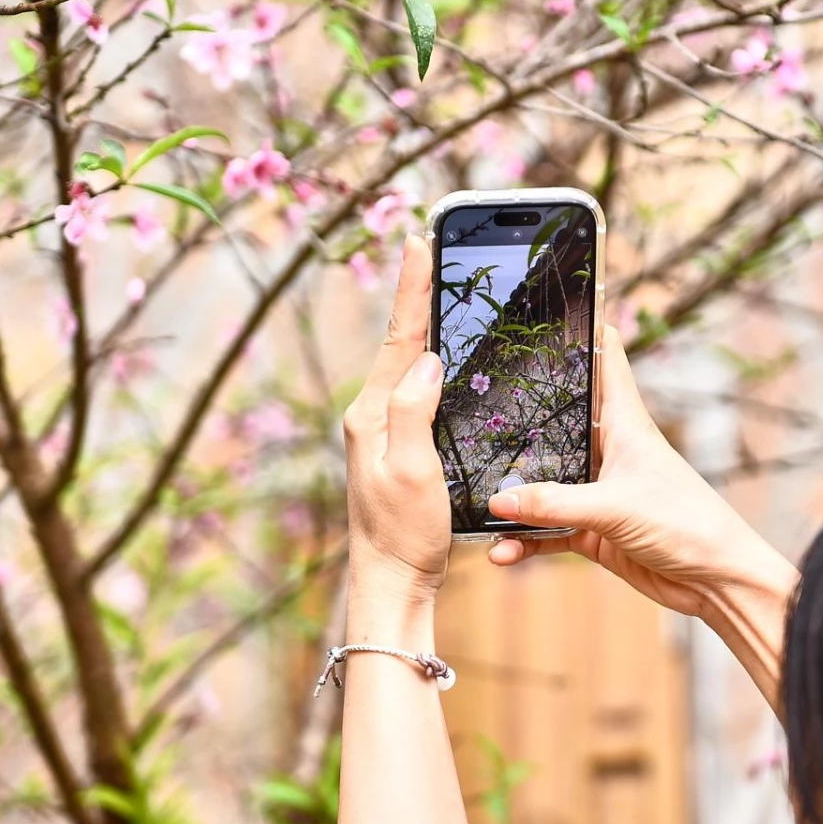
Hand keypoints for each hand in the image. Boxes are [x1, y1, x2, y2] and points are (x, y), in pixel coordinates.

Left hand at [343, 235, 450, 605]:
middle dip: (419, 295)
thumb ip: (414, 412)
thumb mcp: (410, 472)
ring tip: (443, 288)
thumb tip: (427, 360)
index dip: (412, 288)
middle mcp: (373, 416)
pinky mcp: (401, 447)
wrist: (392, 583)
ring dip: (427, 326)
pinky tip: (450, 357)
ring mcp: (385, 431)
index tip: (418, 240)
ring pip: (411, 366)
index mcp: (372, 414)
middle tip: (433, 248)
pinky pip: (420, 392)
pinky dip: (435, 364)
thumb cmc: (401, 535)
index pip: (400, 339)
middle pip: (403, 343)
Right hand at [486, 326, 797, 626]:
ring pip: (544, 482)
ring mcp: (598, 490)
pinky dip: (523, 540)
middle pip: (557, 421)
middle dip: (519, 419)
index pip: (604, 358)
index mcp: (624, 422)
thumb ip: (554, 503)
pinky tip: (500, 551)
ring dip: (514, 494)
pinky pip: (547, 529)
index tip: (544, 308)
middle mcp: (608, 450)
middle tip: (470, 407)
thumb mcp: (614, 507)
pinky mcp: (593, 529)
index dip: (581, 328)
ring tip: (476, 500)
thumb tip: (498, 500)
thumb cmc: (686, 523)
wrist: (717, 580)